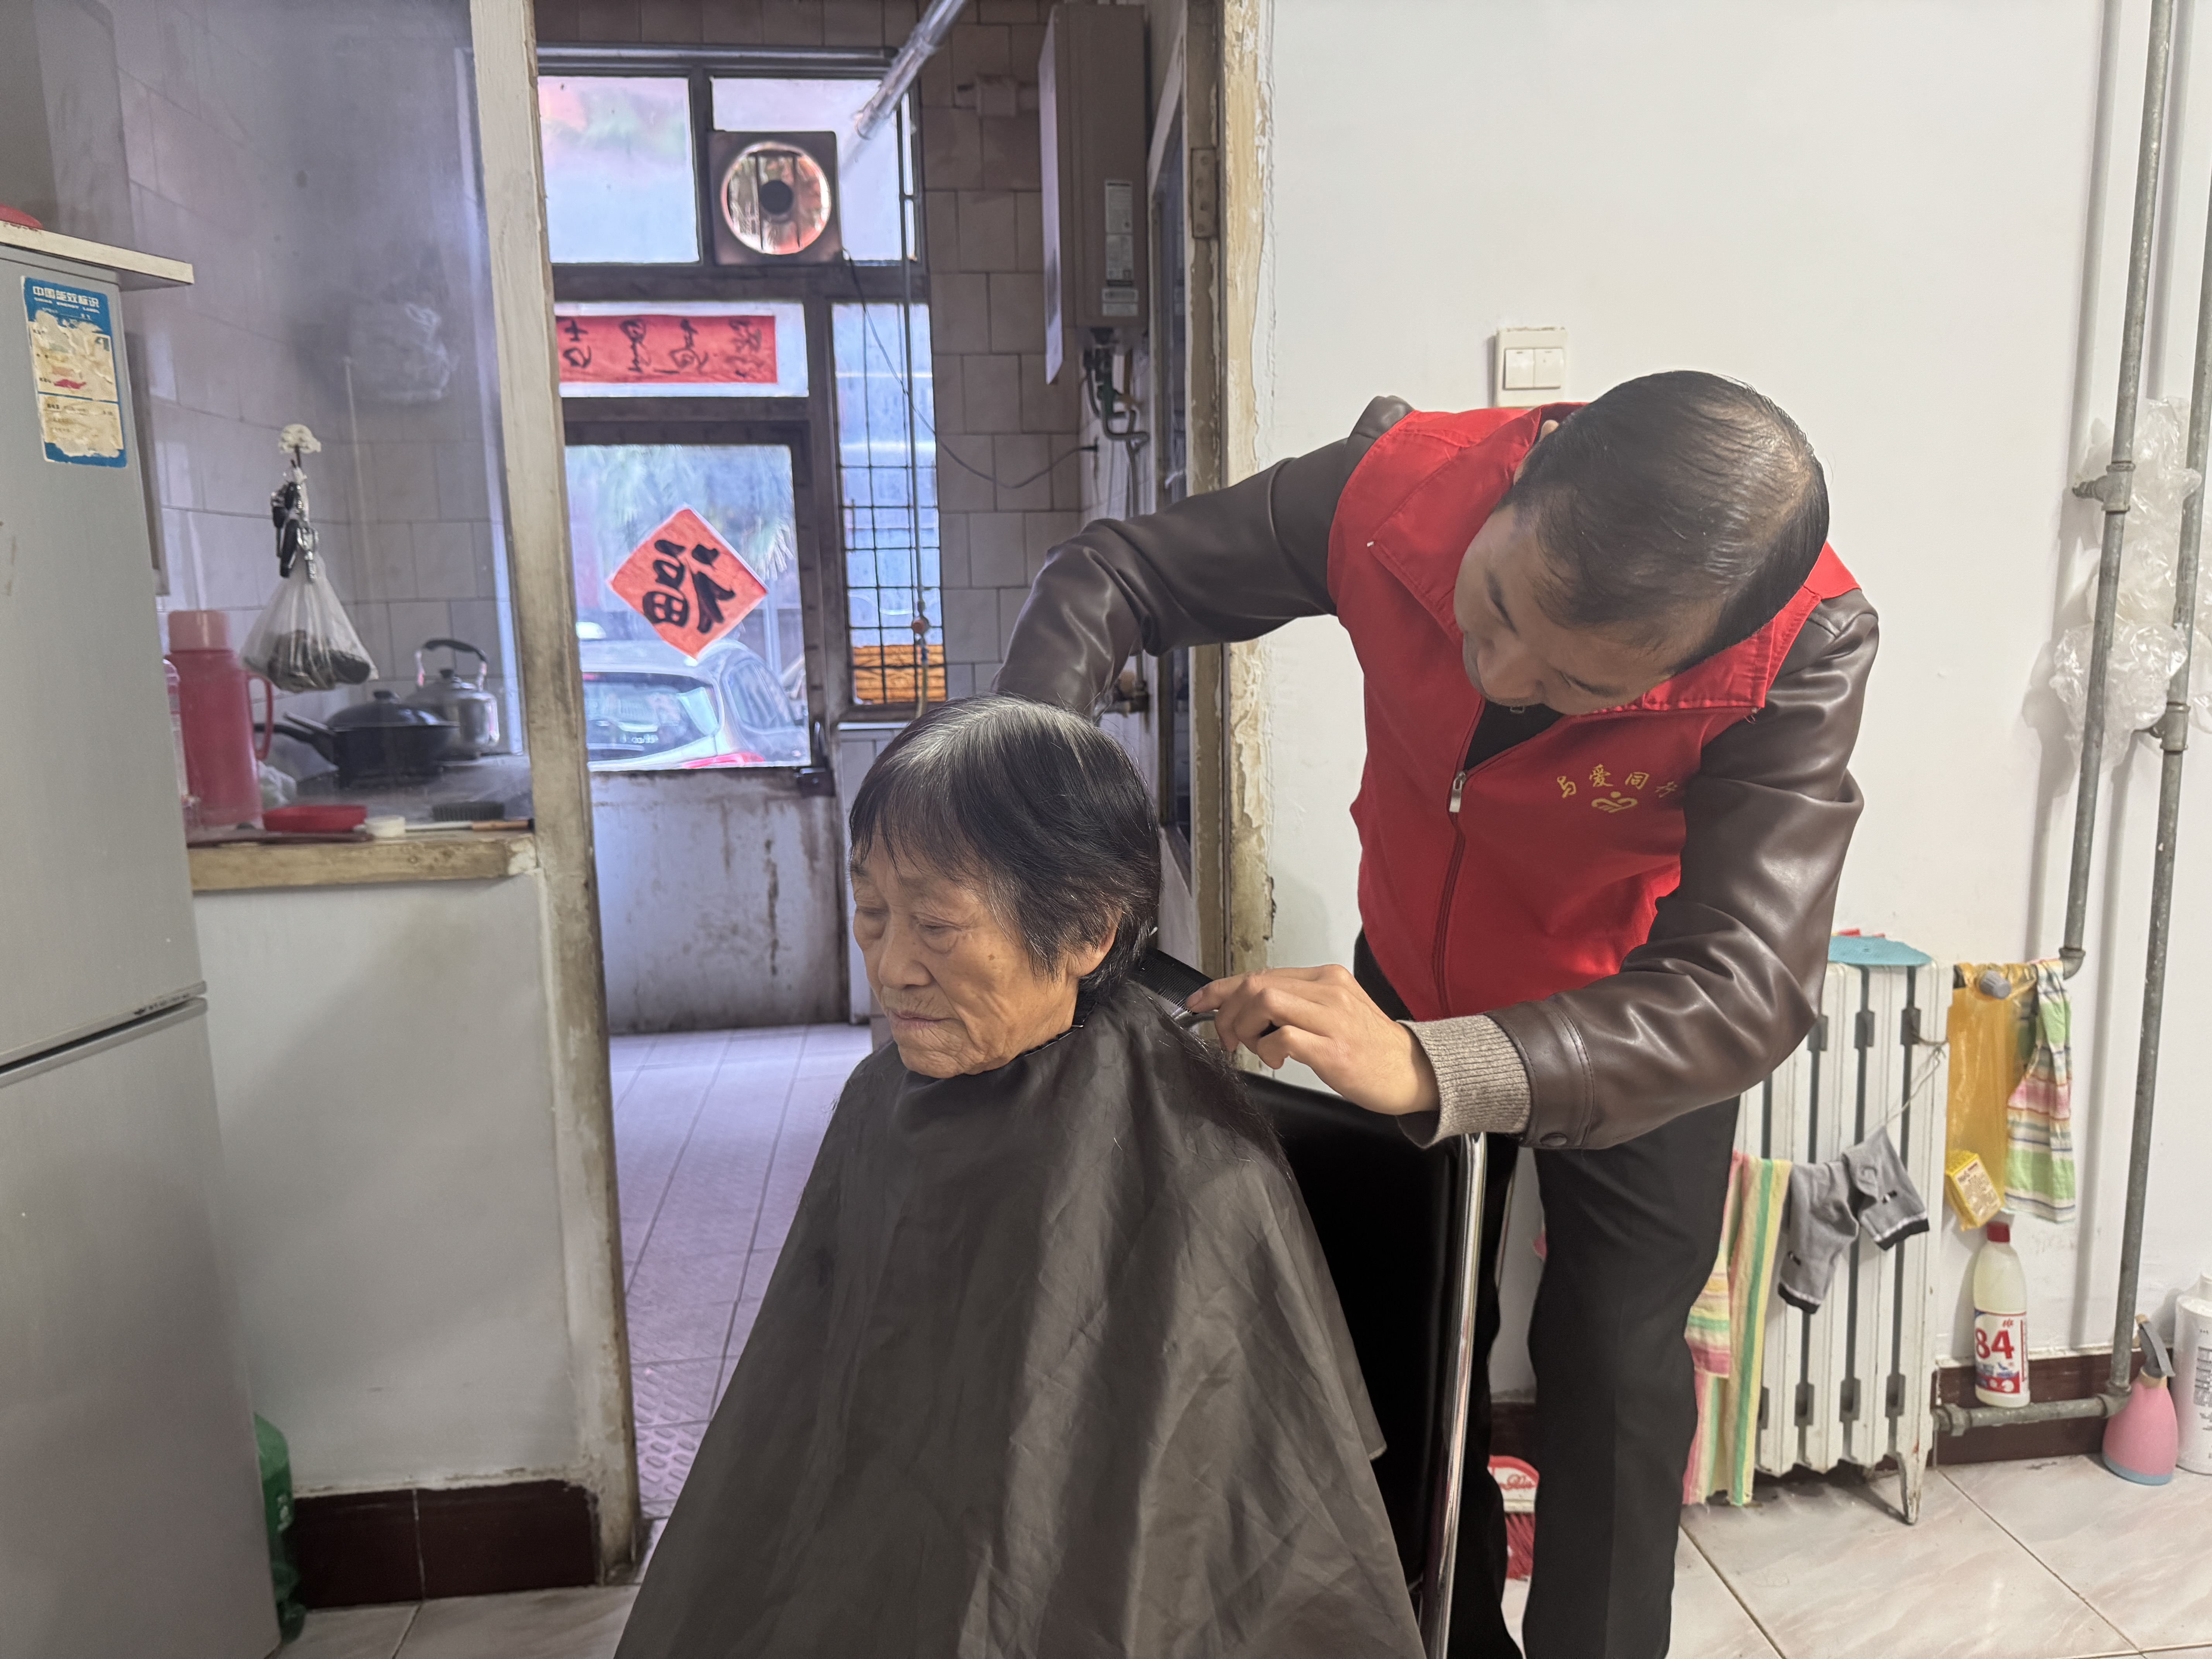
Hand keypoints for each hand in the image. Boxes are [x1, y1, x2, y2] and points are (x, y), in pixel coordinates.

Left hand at [1185, 964, 1440, 1117]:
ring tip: (1252, 1047)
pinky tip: (1276, 1061)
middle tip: (1228, 1038)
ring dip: (1244, 1026)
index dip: (1221, 987)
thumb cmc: (1368, 1047)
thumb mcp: (1331, 1012)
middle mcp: (1328, 989)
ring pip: (1265, 1000)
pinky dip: (1268, 1050)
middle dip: (1228, 1011)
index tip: (1198, 1001)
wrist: (1413, 1071)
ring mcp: (1332, 1018)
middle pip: (1256, 984)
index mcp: (1324, 978)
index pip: (1260, 973)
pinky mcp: (1333, 1049)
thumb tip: (1245, 1009)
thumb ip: (1294, 1004)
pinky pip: (1284, 1038)